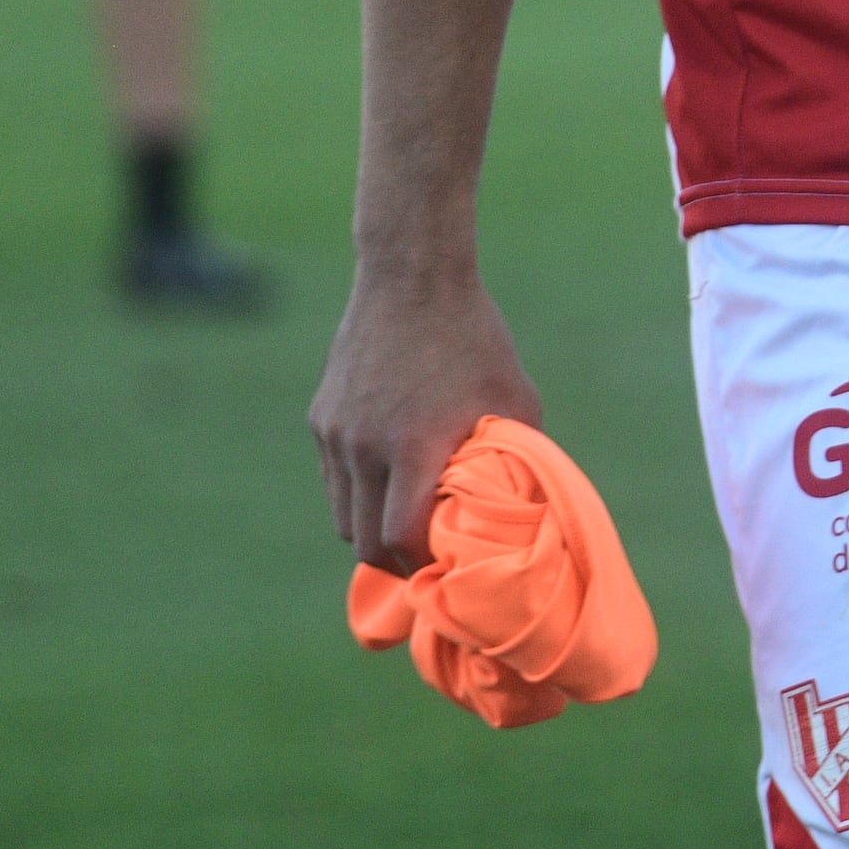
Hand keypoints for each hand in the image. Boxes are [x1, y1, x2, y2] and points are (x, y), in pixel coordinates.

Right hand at [311, 267, 544, 574]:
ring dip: (372, 530)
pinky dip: (358, 495)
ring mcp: (336, 435)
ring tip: (409, 526)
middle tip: (428, 562)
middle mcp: (364, 448)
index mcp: (414, 447)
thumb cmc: (475, 338)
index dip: (422, 565)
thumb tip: (526, 504)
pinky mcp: (322, 420)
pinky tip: (390, 483)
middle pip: (364, 541)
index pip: (399, 538)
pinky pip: (335, 480)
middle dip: (396, 562)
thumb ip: (516, 455)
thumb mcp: (513, 397)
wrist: (412, 278)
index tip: (447, 571)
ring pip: (343, 515)